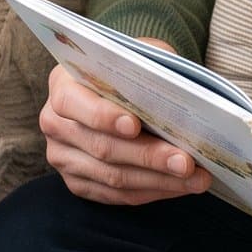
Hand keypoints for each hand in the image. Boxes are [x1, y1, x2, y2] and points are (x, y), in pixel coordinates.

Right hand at [39, 60, 210, 206]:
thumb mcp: (140, 56)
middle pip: (102, 147)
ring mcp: (64, 158)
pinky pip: (116, 195)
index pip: (73, 102)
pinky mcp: (78, 183)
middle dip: (148, 156)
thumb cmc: (132, 71)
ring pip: (112, 177)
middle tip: (186, 162)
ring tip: (196, 179)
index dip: (103, 116)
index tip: (135, 125)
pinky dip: (152, 192)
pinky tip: (180, 186)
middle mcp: (55, 124)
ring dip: (158, 180)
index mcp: (63, 86)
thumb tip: (180, 90)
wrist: (119, 92)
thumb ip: (151, 65)